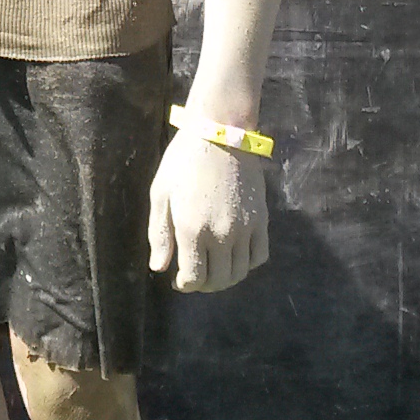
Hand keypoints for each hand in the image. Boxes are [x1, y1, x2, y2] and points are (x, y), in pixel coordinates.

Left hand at [145, 124, 269, 292]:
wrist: (220, 133)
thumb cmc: (184, 161)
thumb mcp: (160, 193)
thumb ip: (159, 233)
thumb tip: (158, 268)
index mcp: (192, 229)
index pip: (194, 277)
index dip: (186, 285)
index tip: (180, 280)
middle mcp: (221, 234)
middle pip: (218, 279)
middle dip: (204, 285)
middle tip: (195, 276)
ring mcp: (245, 229)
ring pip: (240, 272)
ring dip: (226, 278)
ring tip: (214, 269)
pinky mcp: (261, 220)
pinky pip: (260, 256)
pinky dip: (248, 264)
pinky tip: (235, 256)